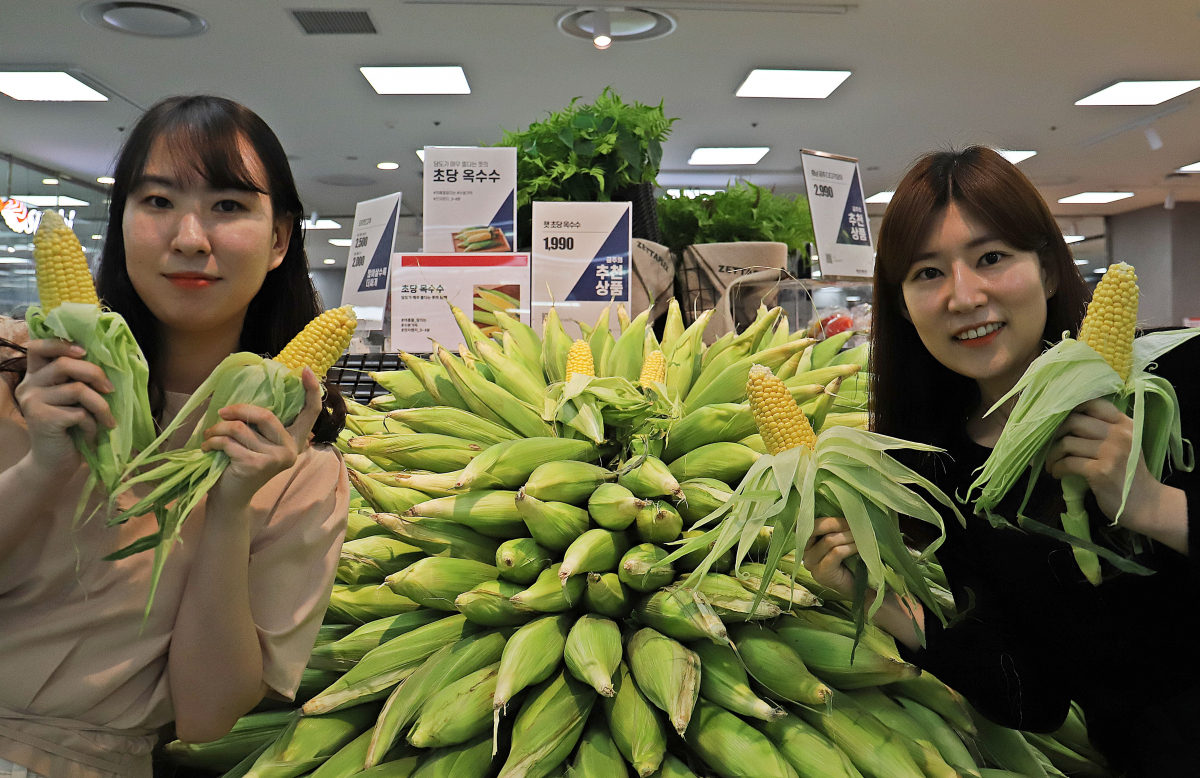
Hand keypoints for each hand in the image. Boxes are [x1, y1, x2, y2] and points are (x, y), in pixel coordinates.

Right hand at [14, 338, 115, 475]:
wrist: (54, 463)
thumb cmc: (70, 428)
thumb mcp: (72, 399)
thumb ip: (76, 379)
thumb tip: (107, 359)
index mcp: (34, 376)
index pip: (37, 348)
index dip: (61, 344)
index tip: (84, 352)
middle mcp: (28, 385)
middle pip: (65, 364)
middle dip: (95, 374)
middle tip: (111, 389)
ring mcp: (32, 402)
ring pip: (78, 389)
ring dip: (101, 406)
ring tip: (108, 420)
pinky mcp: (42, 419)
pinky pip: (80, 413)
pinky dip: (93, 424)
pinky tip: (91, 434)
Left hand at [201, 368, 322, 509]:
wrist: (230, 498)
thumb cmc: (242, 464)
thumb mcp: (257, 441)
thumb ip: (262, 424)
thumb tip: (250, 396)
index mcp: (296, 440)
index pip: (310, 412)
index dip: (311, 389)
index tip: (305, 369)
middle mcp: (291, 449)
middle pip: (265, 415)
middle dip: (238, 410)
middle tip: (221, 413)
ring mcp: (276, 458)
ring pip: (241, 428)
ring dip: (217, 429)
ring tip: (209, 435)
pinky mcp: (256, 465)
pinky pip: (229, 442)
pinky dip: (212, 441)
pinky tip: (207, 447)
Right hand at [803, 516, 858, 599]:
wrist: (862, 589)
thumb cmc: (852, 562)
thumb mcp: (841, 542)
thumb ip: (837, 529)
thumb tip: (847, 509)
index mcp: (807, 542)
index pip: (811, 522)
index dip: (830, 517)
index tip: (849, 516)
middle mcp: (804, 552)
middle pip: (816, 527)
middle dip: (838, 523)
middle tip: (856, 524)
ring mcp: (811, 564)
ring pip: (829, 540)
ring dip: (849, 535)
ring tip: (863, 536)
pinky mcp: (821, 573)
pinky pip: (836, 552)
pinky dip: (850, 546)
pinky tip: (860, 546)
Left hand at [1044, 398, 1162, 529]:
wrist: (1145, 503)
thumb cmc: (1128, 473)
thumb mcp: (1124, 444)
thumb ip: (1104, 429)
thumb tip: (1066, 420)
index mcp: (1125, 424)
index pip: (1093, 404)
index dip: (1070, 409)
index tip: (1057, 421)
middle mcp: (1120, 434)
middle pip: (1074, 421)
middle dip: (1054, 433)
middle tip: (1048, 445)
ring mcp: (1111, 452)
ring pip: (1067, 442)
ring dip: (1052, 454)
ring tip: (1051, 463)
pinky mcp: (1101, 471)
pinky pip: (1068, 463)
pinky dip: (1057, 468)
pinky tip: (1057, 473)